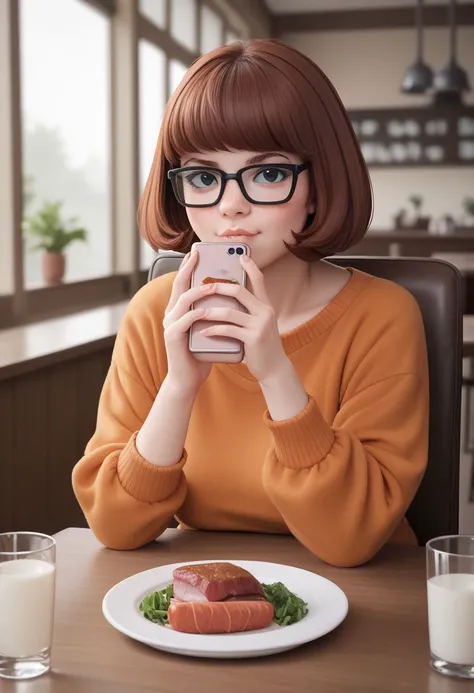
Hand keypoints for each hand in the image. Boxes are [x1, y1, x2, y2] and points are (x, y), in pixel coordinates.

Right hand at [163, 250, 217, 394]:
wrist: (189, 379)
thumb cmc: (200, 353)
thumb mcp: (208, 328)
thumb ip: (211, 312)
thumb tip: (229, 294)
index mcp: (178, 310)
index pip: (183, 283)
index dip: (188, 266)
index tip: (197, 252)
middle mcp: (171, 314)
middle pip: (178, 285)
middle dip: (188, 268)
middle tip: (198, 255)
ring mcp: (170, 324)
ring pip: (183, 300)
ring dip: (199, 291)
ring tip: (214, 285)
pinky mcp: (172, 337)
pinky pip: (186, 320)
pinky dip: (198, 313)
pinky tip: (209, 310)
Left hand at [198, 255, 290, 383]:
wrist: (274, 369)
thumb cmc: (262, 346)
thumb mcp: (259, 324)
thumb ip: (250, 312)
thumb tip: (231, 300)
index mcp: (266, 306)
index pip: (259, 280)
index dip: (250, 267)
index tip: (240, 256)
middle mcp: (265, 312)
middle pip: (239, 291)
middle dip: (218, 287)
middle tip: (202, 287)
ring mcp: (260, 325)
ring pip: (230, 311)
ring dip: (210, 311)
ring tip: (197, 312)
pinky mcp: (253, 339)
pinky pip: (229, 330)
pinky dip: (214, 330)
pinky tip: (204, 332)